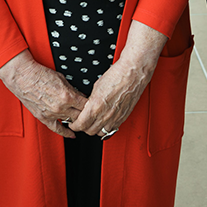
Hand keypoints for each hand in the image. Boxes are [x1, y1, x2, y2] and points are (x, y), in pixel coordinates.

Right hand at [0, 51, 86, 137]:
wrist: (23, 77)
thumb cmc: (40, 74)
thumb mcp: (62, 78)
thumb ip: (72, 89)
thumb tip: (80, 96)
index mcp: (67, 96)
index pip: (86, 105)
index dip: (91, 104)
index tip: (93, 104)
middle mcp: (61, 107)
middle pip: (81, 115)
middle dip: (86, 113)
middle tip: (89, 112)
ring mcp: (52, 114)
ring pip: (71, 121)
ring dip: (77, 120)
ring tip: (82, 119)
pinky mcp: (43, 118)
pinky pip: (57, 129)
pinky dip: (66, 133)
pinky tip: (72, 134)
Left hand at [72, 20, 165, 137]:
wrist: (132, 74)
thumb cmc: (116, 76)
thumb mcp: (96, 86)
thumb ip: (90, 100)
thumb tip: (87, 106)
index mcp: (96, 106)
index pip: (81, 124)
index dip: (75, 125)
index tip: (73, 123)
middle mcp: (105, 115)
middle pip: (90, 131)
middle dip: (83, 128)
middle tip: (82, 122)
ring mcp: (115, 118)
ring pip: (101, 133)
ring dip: (95, 129)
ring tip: (93, 123)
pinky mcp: (123, 118)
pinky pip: (112, 129)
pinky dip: (106, 128)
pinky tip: (104, 122)